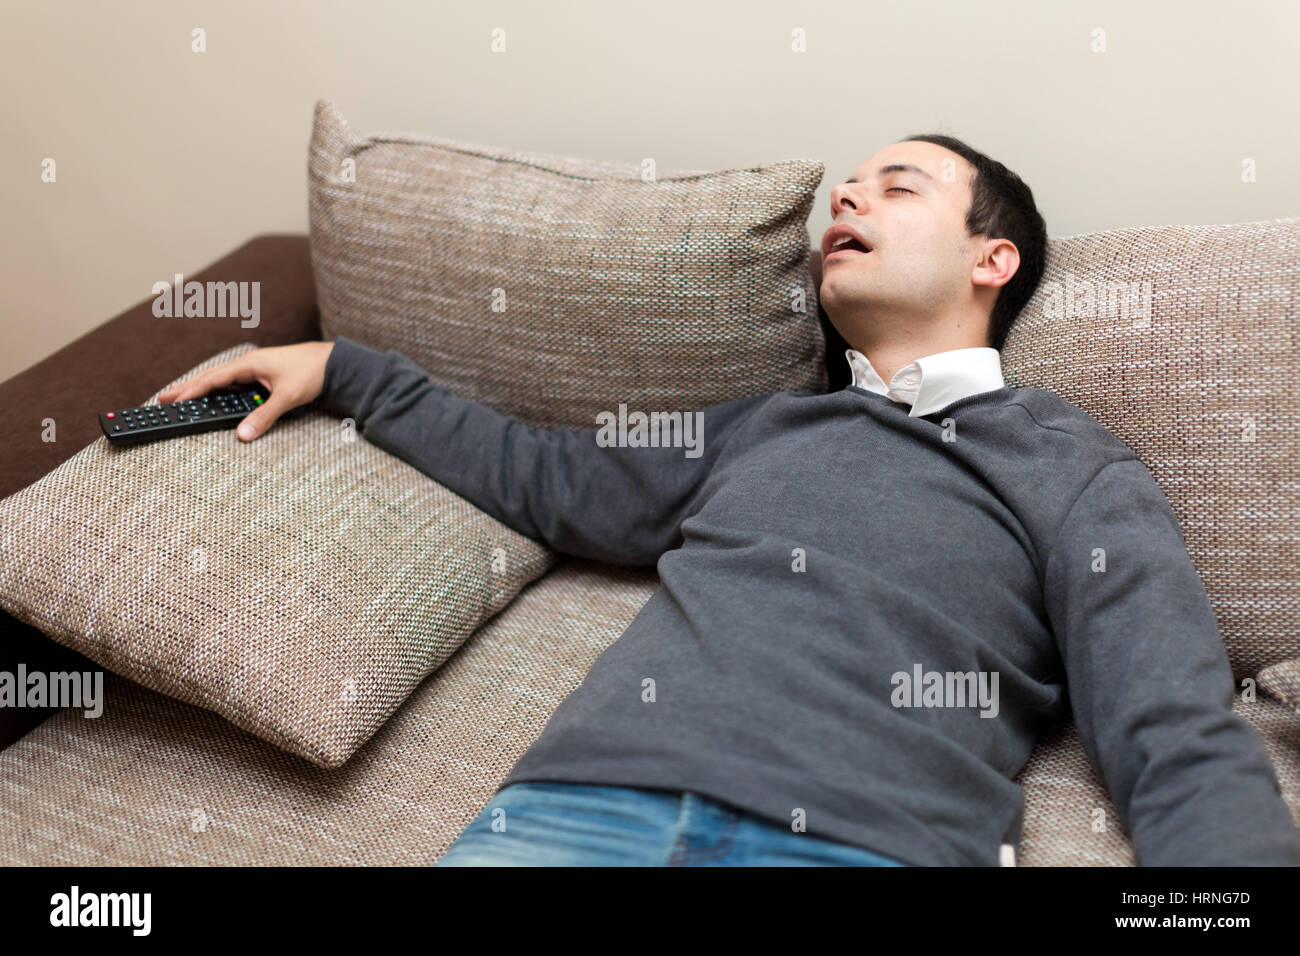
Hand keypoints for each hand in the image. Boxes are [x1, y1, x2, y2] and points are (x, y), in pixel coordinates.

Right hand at [157, 341, 335, 440]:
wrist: (334, 362)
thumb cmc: (311, 372)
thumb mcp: (287, 397)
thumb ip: (264, 416)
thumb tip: (243, 435)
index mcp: (249, 364)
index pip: (213, 378)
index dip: (191, 390)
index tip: (171, 399)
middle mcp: (248, 365)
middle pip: (211, 378)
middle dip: (188, 389)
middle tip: (163, 399)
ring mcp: (255, 371)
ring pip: (222, 383)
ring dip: (203, 391)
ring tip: (181, 399)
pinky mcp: (263, 377)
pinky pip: (235, 386)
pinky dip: (221, 393)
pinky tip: (214, 400)